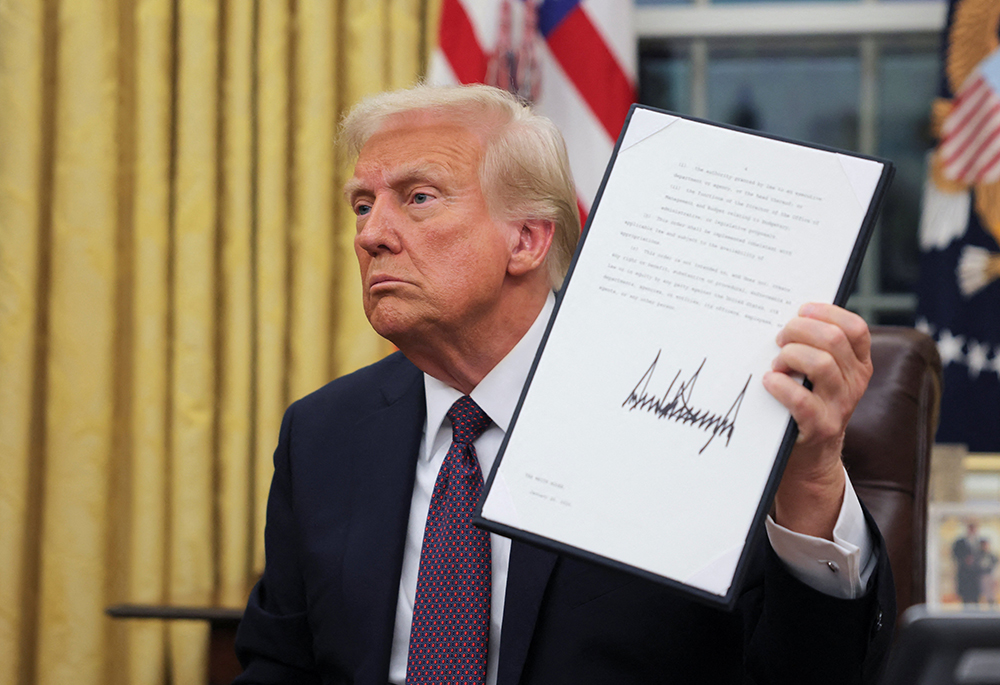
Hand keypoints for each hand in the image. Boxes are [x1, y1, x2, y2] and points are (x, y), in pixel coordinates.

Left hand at [762, 303, 872, 539]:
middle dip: (799, 330)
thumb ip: (815, 347)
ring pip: (820, 364)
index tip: (802, 310)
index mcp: (858, 364)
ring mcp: (840, 405)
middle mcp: (855, 383)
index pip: (856, 328)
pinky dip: (780, 385)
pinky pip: (801, 399)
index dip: (828, 313)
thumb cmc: (806, 401)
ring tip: (776, 364)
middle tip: (780, 337)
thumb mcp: (820, 374)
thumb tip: (786, 315)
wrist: (810, 455)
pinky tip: (769, 381)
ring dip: (790, 356)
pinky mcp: (820, 426)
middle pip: (833, 340)